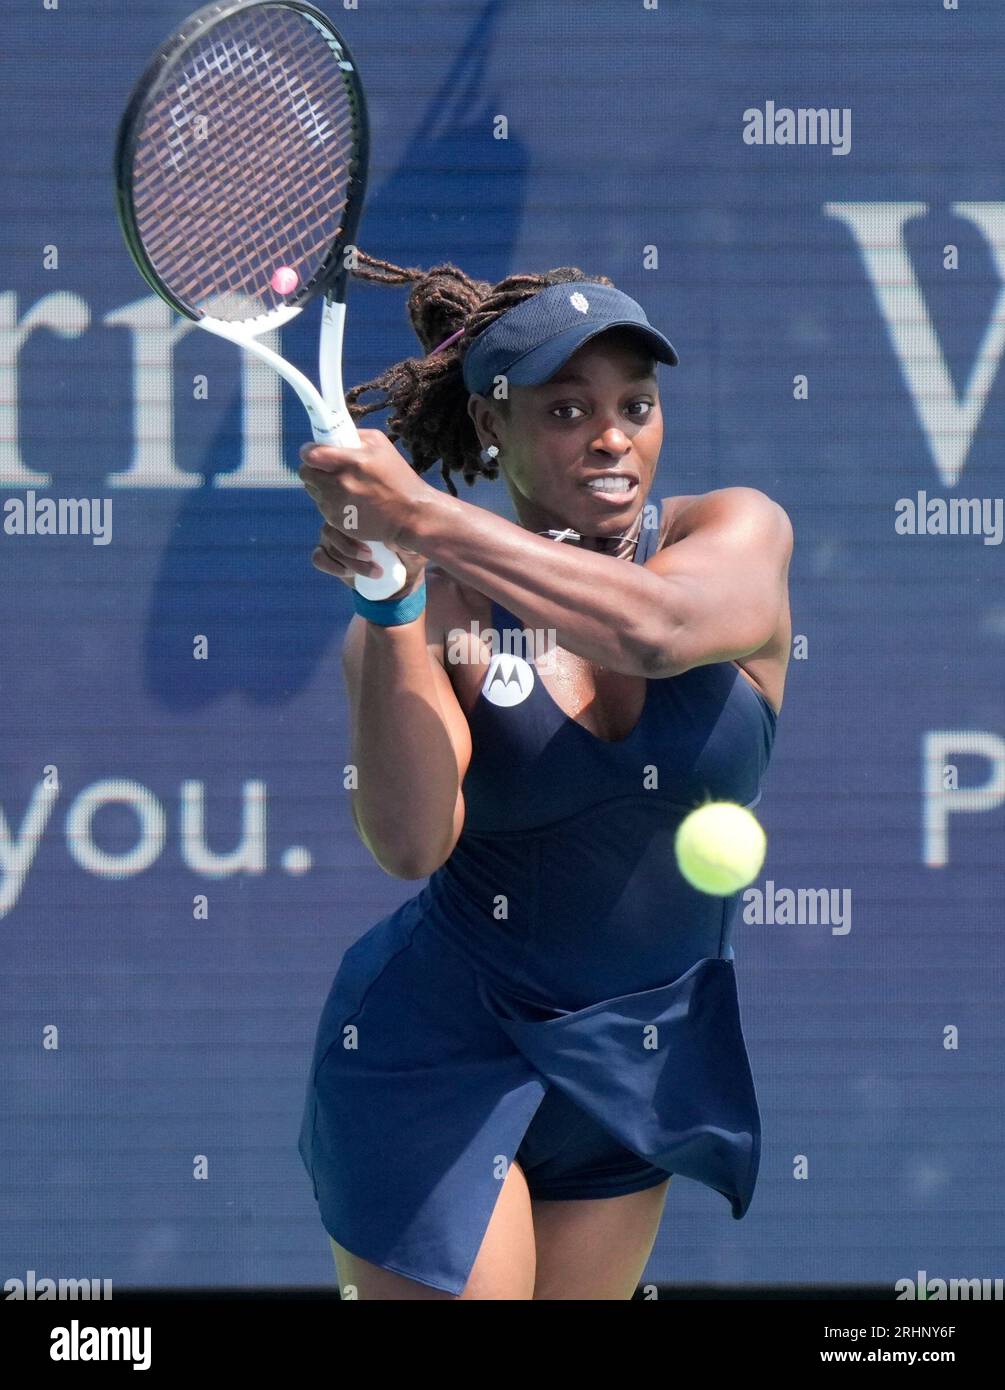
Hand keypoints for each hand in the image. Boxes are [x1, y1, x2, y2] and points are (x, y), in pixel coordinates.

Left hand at [298, 429, 433, 547]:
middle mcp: (339, 484)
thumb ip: (354, 436)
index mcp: (350, 461)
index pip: (311, 454)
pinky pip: (322, 507)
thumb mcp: (381, 445)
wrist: (410, 515)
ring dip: (321, 486)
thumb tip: (334, 436)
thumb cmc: (398, 478)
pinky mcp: (337, 521)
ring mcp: (336, 505)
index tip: (314, 452)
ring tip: (342, 486)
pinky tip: (348, 501)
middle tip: (326, 470)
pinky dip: (330, 503)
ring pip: (312, 491)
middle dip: (313, 469)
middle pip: (306, 474)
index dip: (309, 452)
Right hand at [311, 520, 427, 598]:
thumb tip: (407, 520)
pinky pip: (318, 557)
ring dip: (347, 558)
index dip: (357, 523)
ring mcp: (333, 537)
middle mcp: (345, 519)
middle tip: (371, 557)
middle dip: (351, 545)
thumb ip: (413, 530)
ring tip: (372, 571)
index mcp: (364, 510)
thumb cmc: (409, 554)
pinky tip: (349, 574)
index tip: (375, 541)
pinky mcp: (326, 555)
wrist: (399, 579)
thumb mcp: (416, 541)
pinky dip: (332, 566)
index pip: (349, 506)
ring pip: (327, 542)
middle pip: (335, 525)